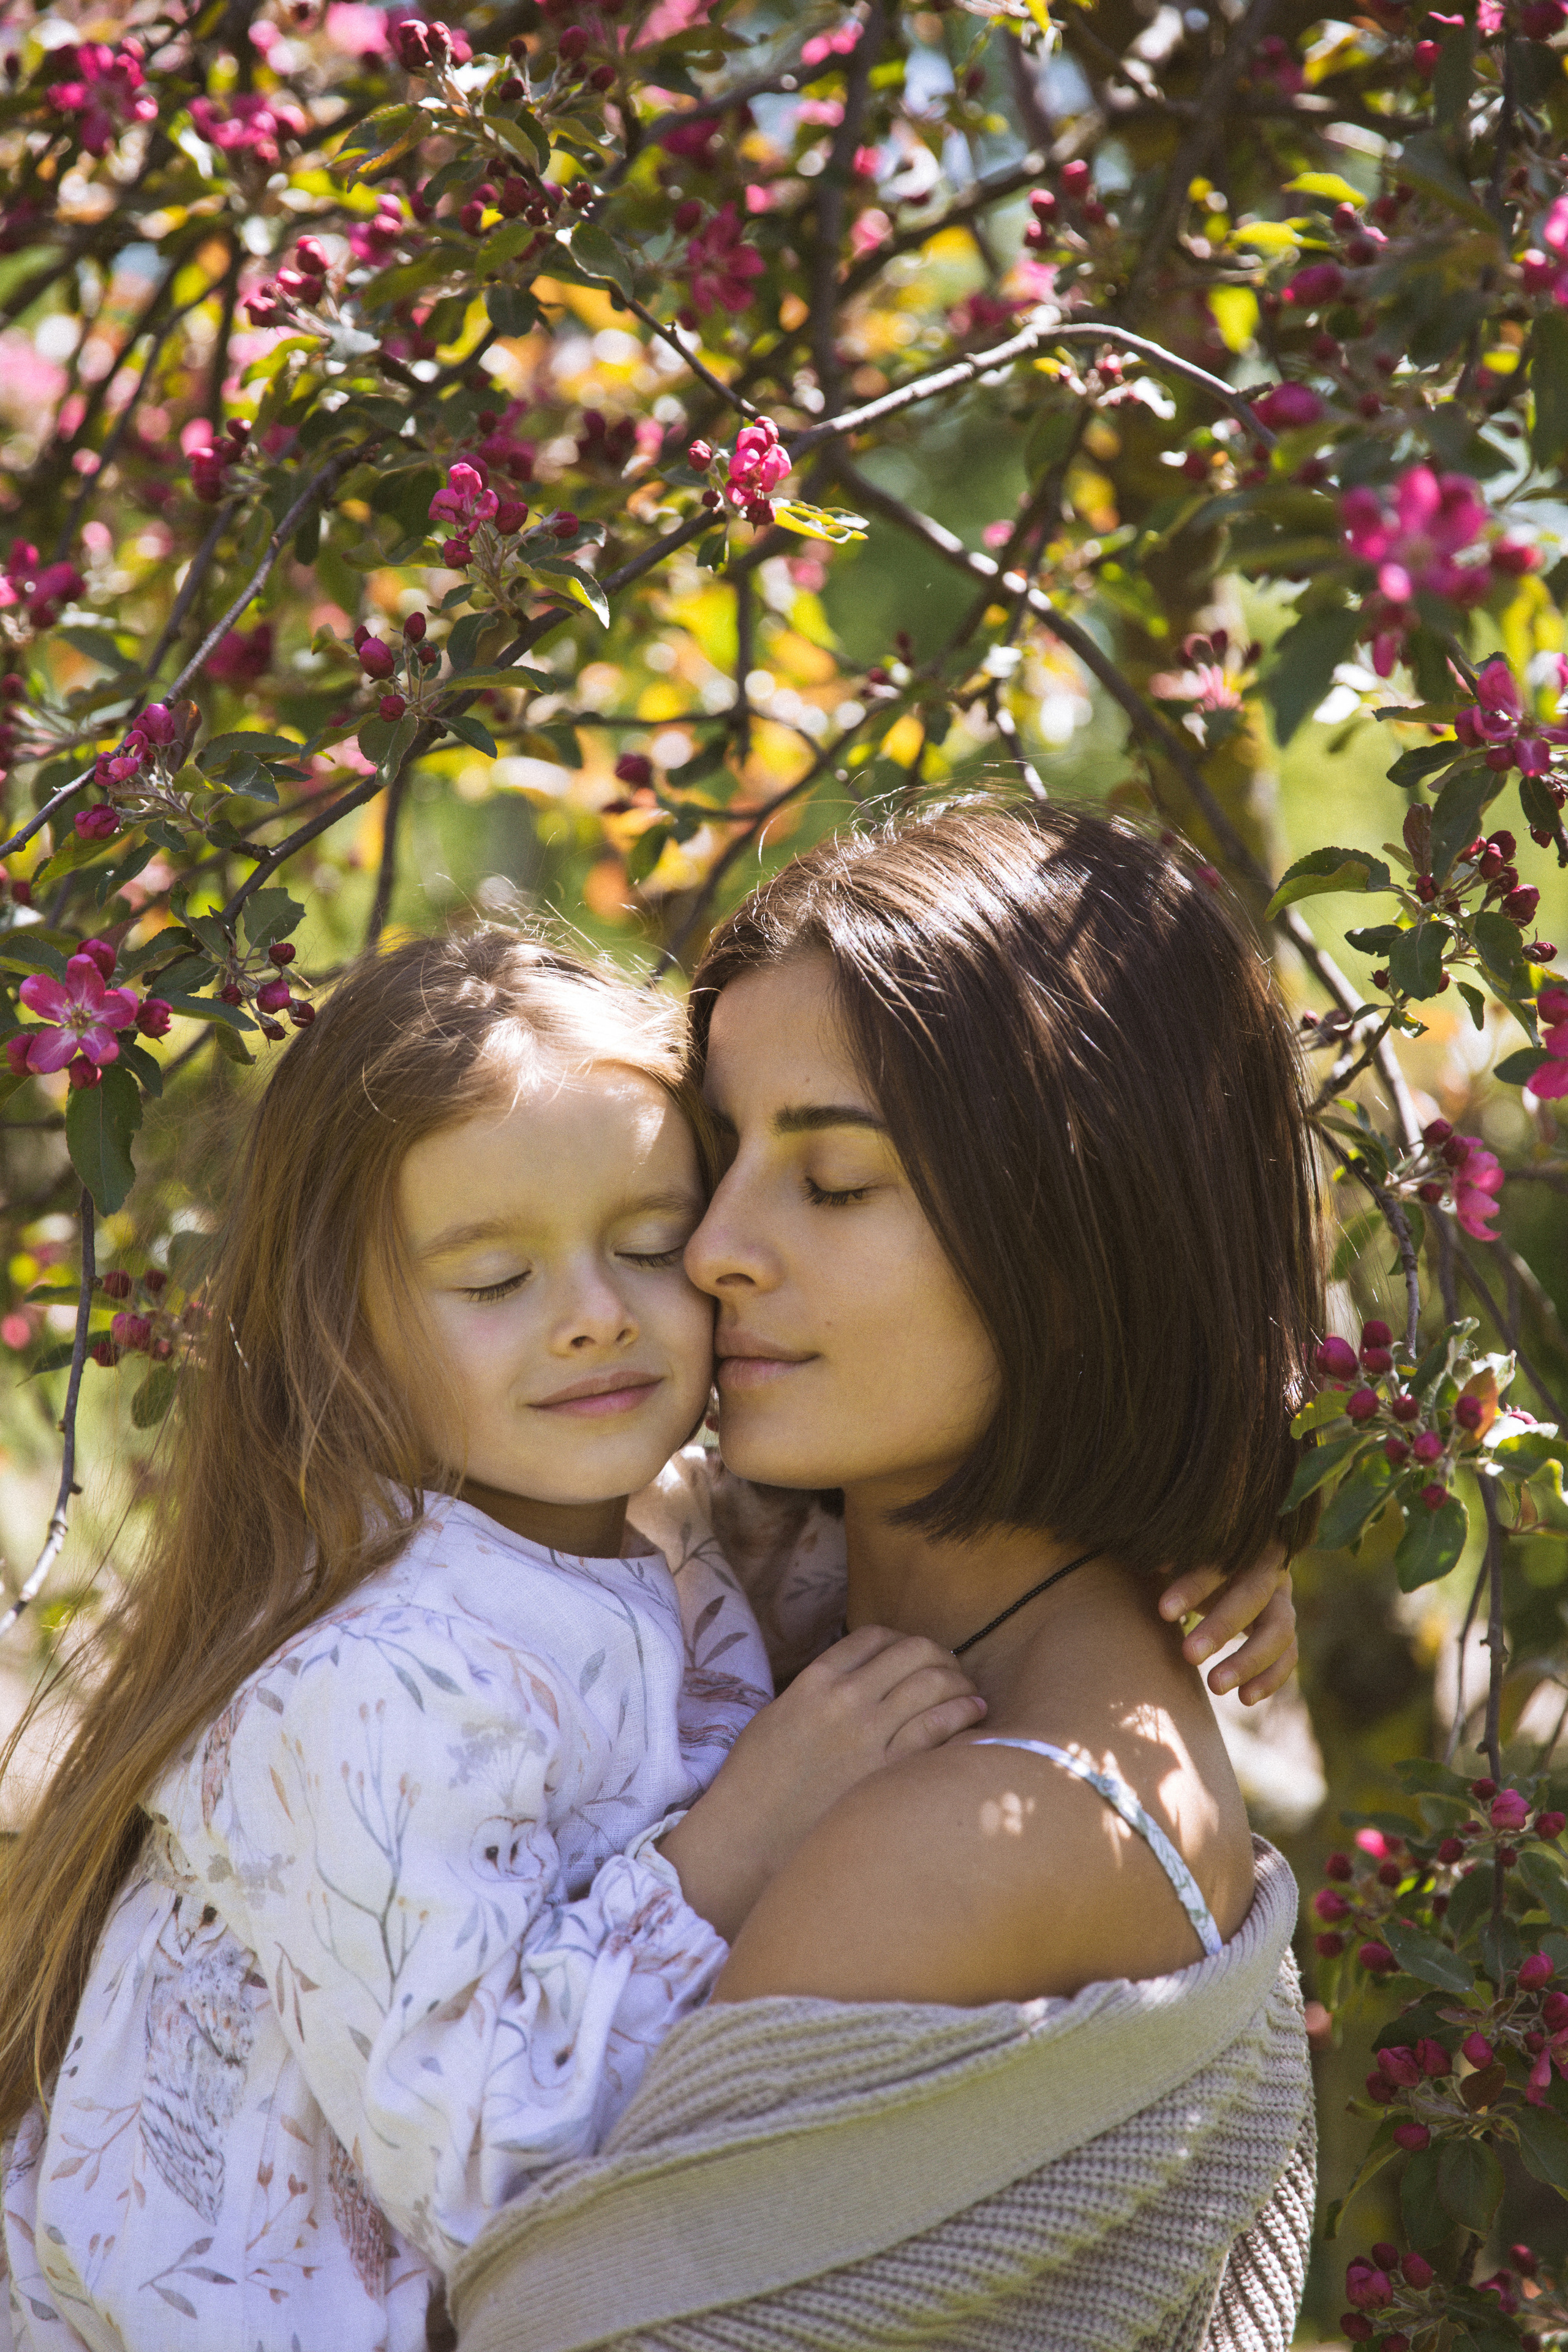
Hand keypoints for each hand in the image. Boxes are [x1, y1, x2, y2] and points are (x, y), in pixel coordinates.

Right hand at [658, 1625, 984, 1942]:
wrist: (748, 1835)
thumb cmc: (757, 1781)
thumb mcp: (779, 1716)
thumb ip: (818, 1692)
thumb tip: (859, 1682)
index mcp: (814, 1681)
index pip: (873, 1637)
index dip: (902, 1640)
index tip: (914, 1654)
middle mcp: (845, 1699)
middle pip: (912, 1652)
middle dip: (939, 1655)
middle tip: (950, 1670)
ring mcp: (868, 1735)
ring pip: (933, 1683)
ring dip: (959, 1681)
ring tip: (969, 1692)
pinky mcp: (888, 1772)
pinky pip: (939, 1728)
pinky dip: (964, 1713)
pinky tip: (975, 1713)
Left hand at [1158, 1543, 1294, 1704]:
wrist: (1235, 1564)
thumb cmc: (1198, 1557)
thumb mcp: (1187, 1553)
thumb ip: (1174, 1556)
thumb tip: (1155, 1560)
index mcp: (1243, 1544)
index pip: (1220, 1563)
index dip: (1194, 1586)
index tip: (1164, 1611)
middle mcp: (1269, 1570)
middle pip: (1252, 1597)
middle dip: (1221, 1627)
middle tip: (1188, 1654)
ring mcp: (1284, 1601)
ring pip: (1279, 1632)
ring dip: (1248, 1661)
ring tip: (1214, 1685)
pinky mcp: (1287, 1631)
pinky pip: (1288, 1656)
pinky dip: (1270, 1679)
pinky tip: (1245, 1699)